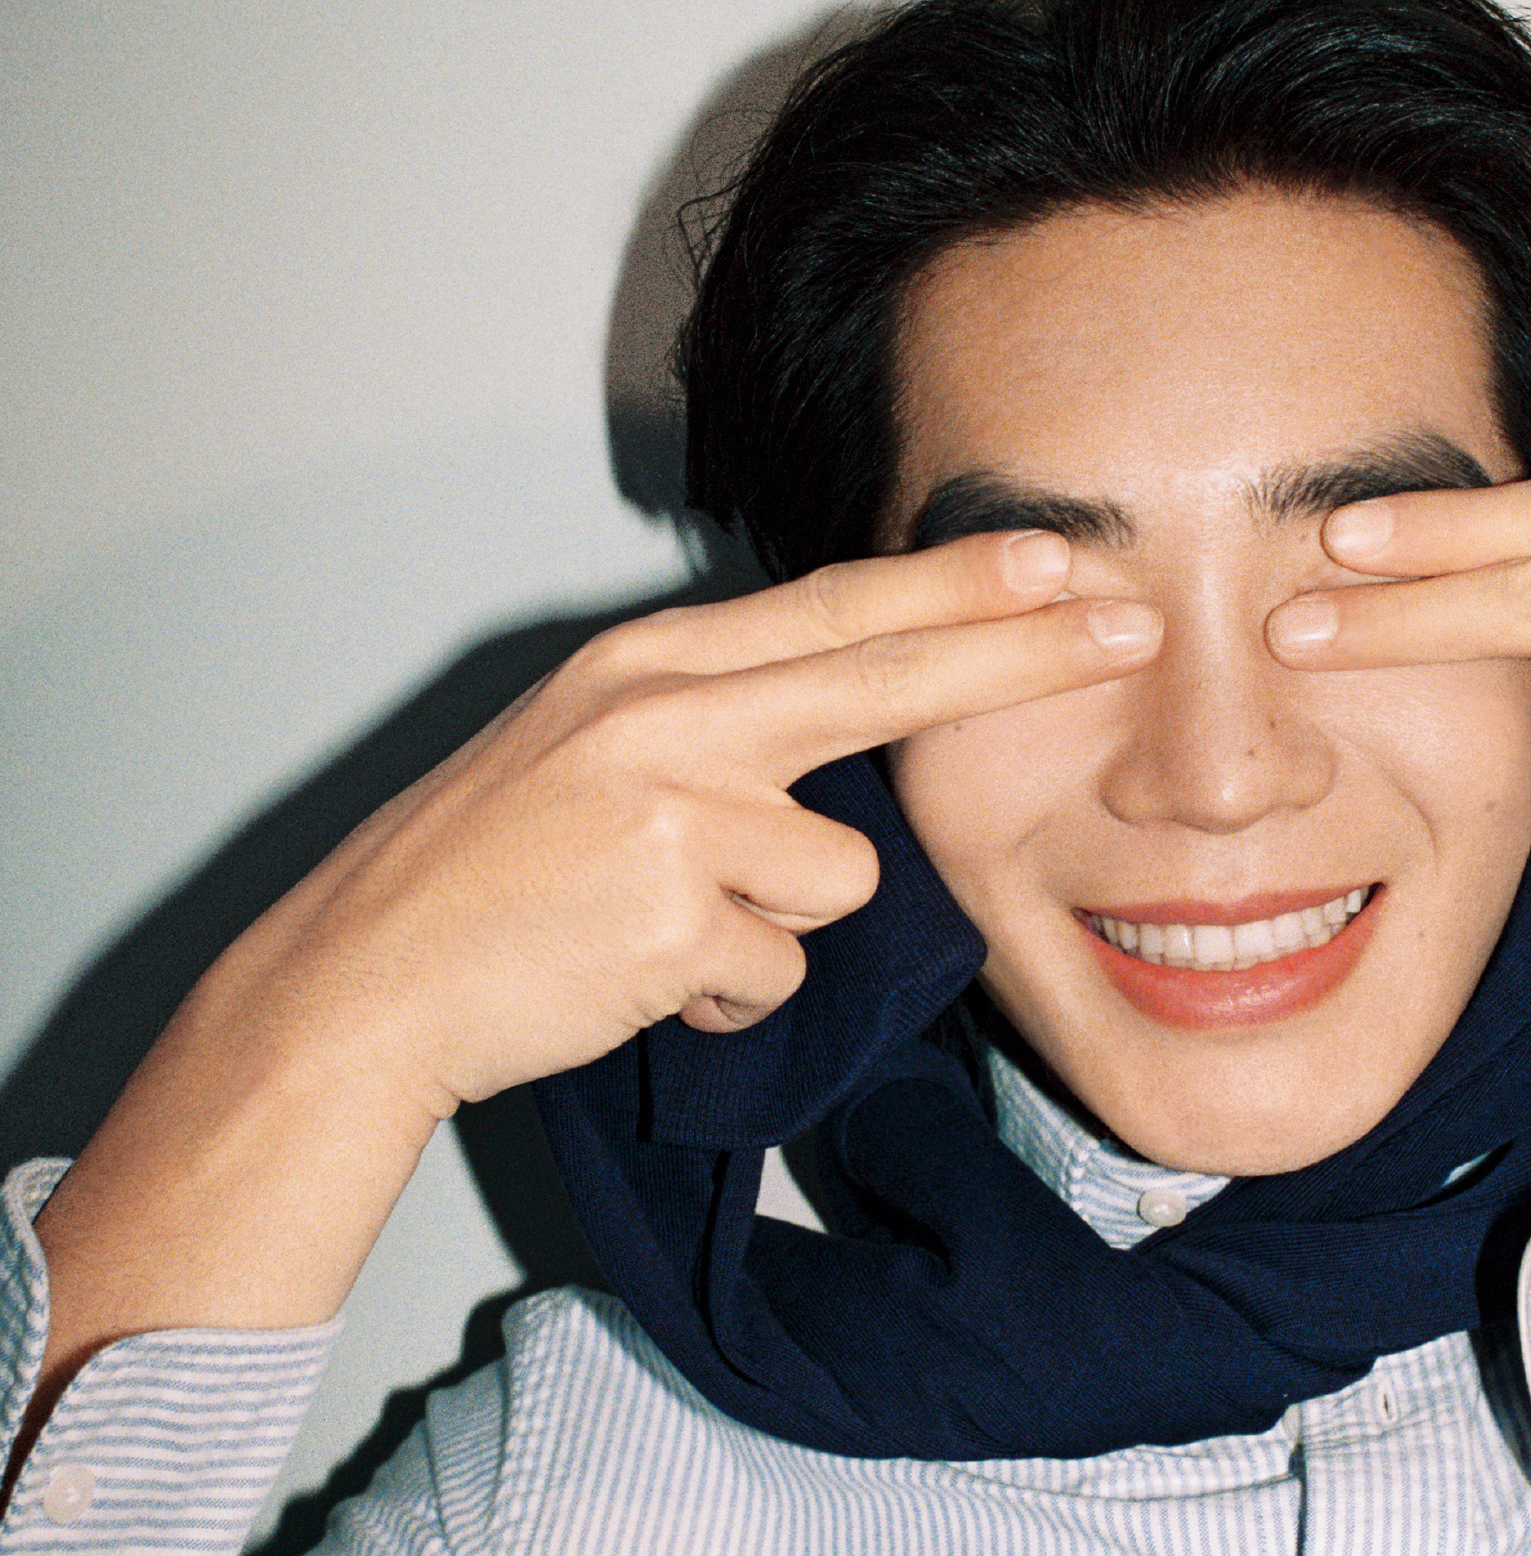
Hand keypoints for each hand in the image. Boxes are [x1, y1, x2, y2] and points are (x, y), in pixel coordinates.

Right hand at [257, 530, 1162, 1113]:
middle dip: (1025, 653)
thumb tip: (849, 712)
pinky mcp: (673, 919)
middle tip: (1135, 626)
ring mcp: (670, 813)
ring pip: (838, 873)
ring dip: (775, 923)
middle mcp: (667, 715)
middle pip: (888, 675)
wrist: (369, 973)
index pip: (837, 609)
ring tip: (665, 926)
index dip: (960, 584)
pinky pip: (776, 969)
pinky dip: (724, 995)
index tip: (1062, 559)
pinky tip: (637, 976)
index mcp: (650, 665)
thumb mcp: (592, 743)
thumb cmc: (489, 868)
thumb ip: (717, 717)